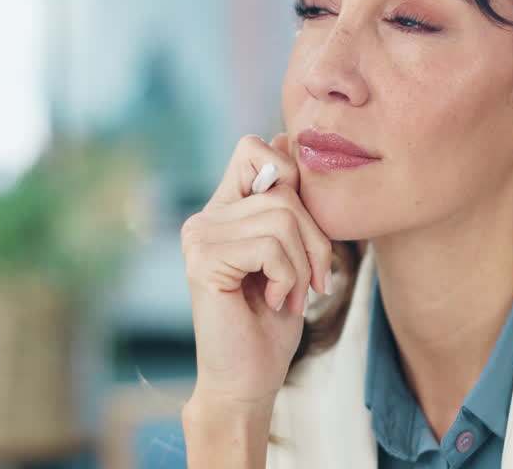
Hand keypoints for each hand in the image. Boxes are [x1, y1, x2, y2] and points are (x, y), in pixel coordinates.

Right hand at [181, 132, 332, 411]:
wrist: (248, 379)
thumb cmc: (271, 320)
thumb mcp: (291, 250)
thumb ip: (287, 201)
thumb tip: (286, 134)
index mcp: (222, 210)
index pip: (253, 148)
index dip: (288, 174)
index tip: (303, 229)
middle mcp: (204, 218)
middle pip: (282, 187)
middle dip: (314, 235)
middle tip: (311, 280)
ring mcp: (199, 237)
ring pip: (282, 217)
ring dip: (301, 263)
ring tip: (288, 294)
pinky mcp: (203, 261)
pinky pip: (270, 245)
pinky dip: (287, 277)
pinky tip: (272, 301)